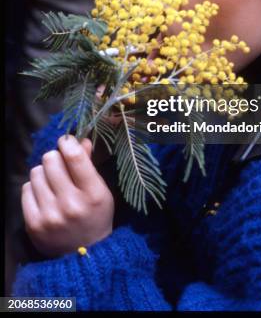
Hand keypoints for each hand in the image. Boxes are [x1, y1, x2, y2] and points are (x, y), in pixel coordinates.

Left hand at [22, 135, 113, 257]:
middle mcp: (71, 204)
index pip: (74, 157)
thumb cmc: (95, 215)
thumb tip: (78, 140)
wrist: (84, 255)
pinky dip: (35, 188)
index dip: (67, 143)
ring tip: (53, 183)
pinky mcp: (33, 224)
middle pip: (50, 160)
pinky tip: (44, 196)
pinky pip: (26, 189)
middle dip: (55, 158)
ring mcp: (50, 215)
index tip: (66, 142)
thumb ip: (88, 163)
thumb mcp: (100, 189)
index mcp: (93, 194)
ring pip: (36, 172)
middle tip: (60, 166)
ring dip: (44, 173)